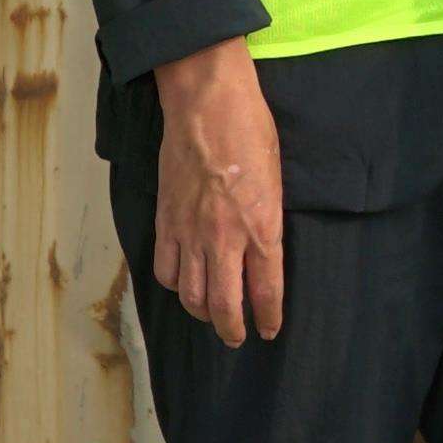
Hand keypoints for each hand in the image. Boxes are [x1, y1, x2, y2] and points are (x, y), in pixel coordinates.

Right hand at [148, 37, 287, 347]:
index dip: (268, 318)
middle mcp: (225, 239)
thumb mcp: (277, 177)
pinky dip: (173, 285)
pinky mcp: (166, 222)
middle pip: (225, 305)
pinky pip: (165, 269)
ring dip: (202, 312)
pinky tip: (182, 283)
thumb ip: (270, 219)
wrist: (206, 105)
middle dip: (232, 329)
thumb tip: (265, 249)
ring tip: (211, 315)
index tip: (270, 330)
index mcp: (262, 228)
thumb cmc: (250, 131)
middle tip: (237, 337)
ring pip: (191, 295)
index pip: (266, 292)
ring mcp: (191, 233)